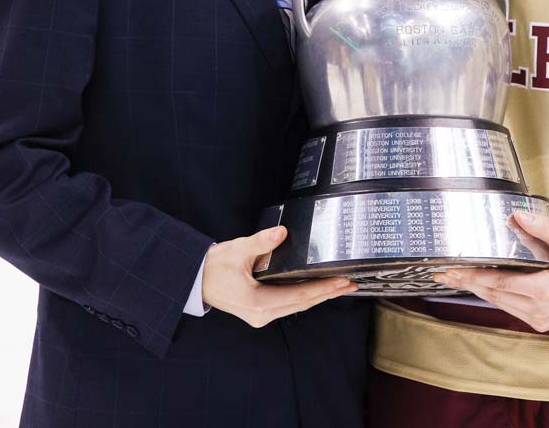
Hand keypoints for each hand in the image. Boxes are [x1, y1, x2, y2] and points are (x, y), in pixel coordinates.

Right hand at [202, 226, 356, 327]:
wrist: (197, 280)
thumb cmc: (215, 266)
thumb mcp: (238, 250)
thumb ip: (261, 242)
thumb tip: (281, 232)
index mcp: (258, 302)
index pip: (299, 296)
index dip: (323, 288)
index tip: (342, 281)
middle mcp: (262, 314)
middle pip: (303, 304)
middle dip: (328, 293)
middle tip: (351, 283)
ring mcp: (261, 315)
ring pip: (297, 305)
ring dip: (319, 296)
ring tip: (340, 286)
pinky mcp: (260, 310)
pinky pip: (289, 304)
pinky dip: (306, 296)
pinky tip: (318, 289)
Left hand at [434, 212, 548, 332]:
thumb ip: (542, 227)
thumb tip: (517, 215)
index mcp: (545, 290)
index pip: (499, 283)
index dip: (473, 276)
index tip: (453, 270)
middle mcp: (539, 308)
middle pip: (494, 295)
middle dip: (466, 283)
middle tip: (442, 274)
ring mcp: (540, 318)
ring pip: (500, 303)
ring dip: (477, 289)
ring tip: (454, 278)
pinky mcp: (541, 321)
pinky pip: (511, 308)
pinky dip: (494, 296)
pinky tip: (480, 284)